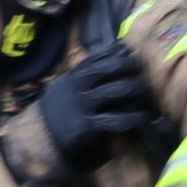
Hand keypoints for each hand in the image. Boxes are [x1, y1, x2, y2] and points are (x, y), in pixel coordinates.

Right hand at [35, 43, 156, 169]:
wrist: (39, 136)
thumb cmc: (61, 108)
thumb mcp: (68, 84)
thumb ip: (86, 72)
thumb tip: (112, 53)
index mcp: (74, 74)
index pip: (99, 56)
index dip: (118, 51)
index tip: (132, 51)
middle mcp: (78, 86)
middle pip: (109, 68)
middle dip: (130, 66)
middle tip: (144, 68)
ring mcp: (83, 105)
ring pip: (116, 90)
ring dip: (135, 88)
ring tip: (146, 90)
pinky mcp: (87, 126)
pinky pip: (115, 120)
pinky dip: (133, 118)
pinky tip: (143, 117)